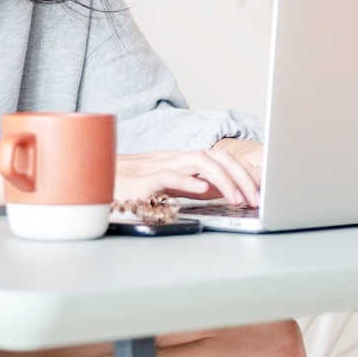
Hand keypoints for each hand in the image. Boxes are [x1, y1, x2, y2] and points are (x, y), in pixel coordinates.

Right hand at [114, 144, 260, 207]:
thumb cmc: (131, 184)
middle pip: (217, 156)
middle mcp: (175, 158)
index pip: (221, 158)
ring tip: (238, 199)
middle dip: (242, 176)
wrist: (96, 179)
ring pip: (199, 162)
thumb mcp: (170, 186)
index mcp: (183, 160)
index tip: (262, 190)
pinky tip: (204, 190)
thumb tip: (223, 191)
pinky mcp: (144, 180)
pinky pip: (169, 175)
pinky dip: (188, 181)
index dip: (244, 172)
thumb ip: (195, 185)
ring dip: (224, 180)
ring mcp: (159, 166)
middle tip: (258, 199)